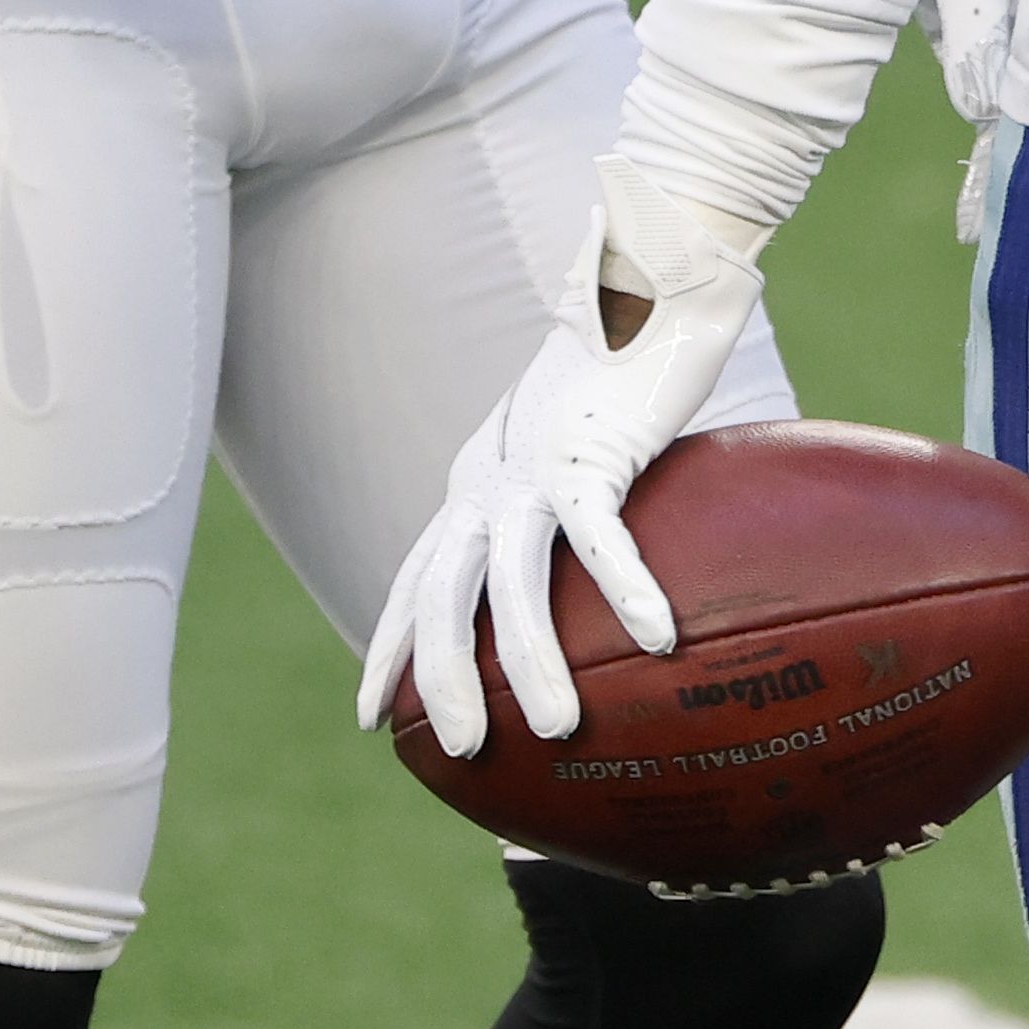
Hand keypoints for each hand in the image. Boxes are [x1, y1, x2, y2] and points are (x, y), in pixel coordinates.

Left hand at [357, 236, 755, 758]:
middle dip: (443, 678)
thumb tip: (602, 575)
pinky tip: (656, 639)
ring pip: (516, 580)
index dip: (390, 646)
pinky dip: (625, 588)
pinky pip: (604, 533)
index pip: (416, 578)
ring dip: (533, 659)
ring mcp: (536, 467)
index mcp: (478, 482)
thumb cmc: (625, 362)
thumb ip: (577, 502)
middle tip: (464, 751)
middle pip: (446, 595)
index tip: (372, 718)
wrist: (644, 277)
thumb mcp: (580, 442)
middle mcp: (491, 481)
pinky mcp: (593, 449)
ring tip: (558, 726)